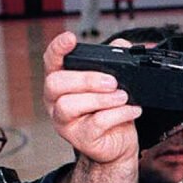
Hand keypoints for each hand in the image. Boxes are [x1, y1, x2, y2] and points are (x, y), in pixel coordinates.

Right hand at [43, 31, 140, 163]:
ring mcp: (64, 121)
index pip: (51, 61)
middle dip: (86, 79)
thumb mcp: (114, 84)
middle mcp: (56, 101)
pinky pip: (95, 123)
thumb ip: (115, 62)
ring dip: (101, 98)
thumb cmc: (111, 112)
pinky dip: (118, 114)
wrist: (119, 144)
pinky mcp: (79, 138)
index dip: (57, 48)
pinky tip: (132, 110)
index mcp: (62, 82)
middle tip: (113, 82)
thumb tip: (122, 44)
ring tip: (123, 97)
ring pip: (69, 104)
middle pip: (56, 83)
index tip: (70, 38)